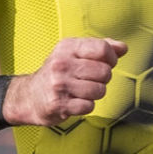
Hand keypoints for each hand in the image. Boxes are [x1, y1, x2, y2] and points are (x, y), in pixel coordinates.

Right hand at [3, 36, 126, 124]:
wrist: (29, 96)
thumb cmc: (58, 73)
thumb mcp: (74, 53)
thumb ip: (100, 47)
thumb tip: (123, 48)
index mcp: (67, 47)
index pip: (102, 48)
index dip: (111, 58)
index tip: (106, 63)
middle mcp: (62, 64)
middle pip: (104, 71)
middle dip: (103, 79)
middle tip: (91, 80)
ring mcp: (59, 85)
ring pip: (99, 90)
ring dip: (95, 93)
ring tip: (82, 91)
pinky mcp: (59, 105)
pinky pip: (89, 106)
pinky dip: (86, 106)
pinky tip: (75, 101)